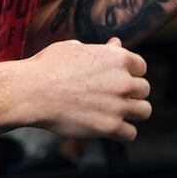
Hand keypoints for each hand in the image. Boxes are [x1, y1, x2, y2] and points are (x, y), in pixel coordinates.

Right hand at [28, 37, 150, 140]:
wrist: (32, 91)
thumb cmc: (49, 66)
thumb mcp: (77, 47)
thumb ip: (102, 50)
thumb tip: (116, 44)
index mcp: (118, 57)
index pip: (141, 67)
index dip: (130, 73)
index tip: (119, 79)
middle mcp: (124, 80)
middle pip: (144, 89)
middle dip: (132, 93)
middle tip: (114, 97)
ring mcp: (118, 104)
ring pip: (144, 110)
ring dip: (133, 112)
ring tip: (118, 113)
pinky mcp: (109, 127)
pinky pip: (131, 133)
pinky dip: (122, 132)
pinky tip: (111, 128)